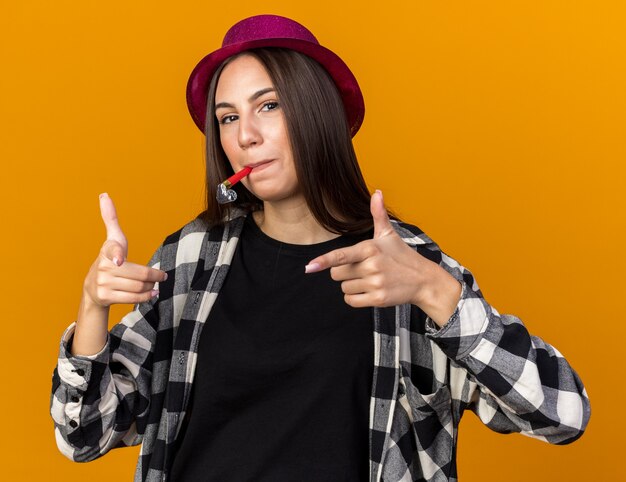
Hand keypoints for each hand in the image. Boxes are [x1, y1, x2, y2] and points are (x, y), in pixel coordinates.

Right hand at [83, 193, 167, 306]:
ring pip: (138, 287)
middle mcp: (103, 267)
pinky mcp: (106, 297)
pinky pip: (133, 298)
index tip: (119, 260)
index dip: (117, 255)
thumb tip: (104, 194)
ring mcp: (103, 283)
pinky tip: (152, 293)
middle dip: (154, 276)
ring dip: (151, 287)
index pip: (113, 251)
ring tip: (153, 284)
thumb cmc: (109, 259)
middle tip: (161, 276)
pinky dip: (146, 297)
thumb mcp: (112, 240)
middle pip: (139, 274)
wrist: (92, 288)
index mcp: (107, 250)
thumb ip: (110, 219)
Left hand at [305, 191, 460, 324]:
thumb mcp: (389, 234)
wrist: (423, 280)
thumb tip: (377, 192)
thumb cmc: (402, 255)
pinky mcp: (378, 299)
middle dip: (344, 272)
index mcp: (370, 248)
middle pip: (336, 274)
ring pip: (344, 288)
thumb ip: (378, 214)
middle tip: (362, 268)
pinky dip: (355, 298)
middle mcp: (372, 266)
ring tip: (370, 279)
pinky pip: (351, 301)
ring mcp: (375, 283)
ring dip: (352, 285)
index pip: (341, 255)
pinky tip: (368, 291)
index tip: (309, 267)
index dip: (324, 261)